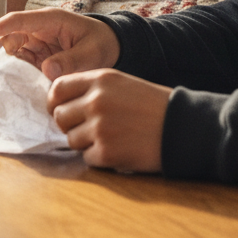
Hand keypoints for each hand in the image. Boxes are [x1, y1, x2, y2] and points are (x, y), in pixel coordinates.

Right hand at [0, 7, 119, 79]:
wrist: (112, 46)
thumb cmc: (102, 43)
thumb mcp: (91, 52)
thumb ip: (70, 61)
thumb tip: (46, 70)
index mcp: (49, 20)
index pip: (17, 20)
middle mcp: (39, 29)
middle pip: (10, 37)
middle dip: (4, 54)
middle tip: (8, 75)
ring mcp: (37, 43)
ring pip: (13, 52)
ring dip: (12, 67)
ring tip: (19, 83)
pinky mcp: (38, 56)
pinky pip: (22, 64)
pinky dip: (20, 74)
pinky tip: (24, 85)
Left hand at [49, 69, 168, 171]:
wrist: (182, 128)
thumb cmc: (152, 106)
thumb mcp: (122, 84)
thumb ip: (92, 89)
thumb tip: (60, 104)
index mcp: (100, 80)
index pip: (58, 88)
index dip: (55, 102)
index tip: (60, 110)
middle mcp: (96, 101)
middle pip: (60, 116)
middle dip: (70, 125)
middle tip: (89, 129)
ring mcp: (100, 127)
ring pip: (71, 139)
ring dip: (86, 142)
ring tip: (110, 138)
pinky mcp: (106, 152)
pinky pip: (87, 158)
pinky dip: (99, 157)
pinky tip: (118, 149)